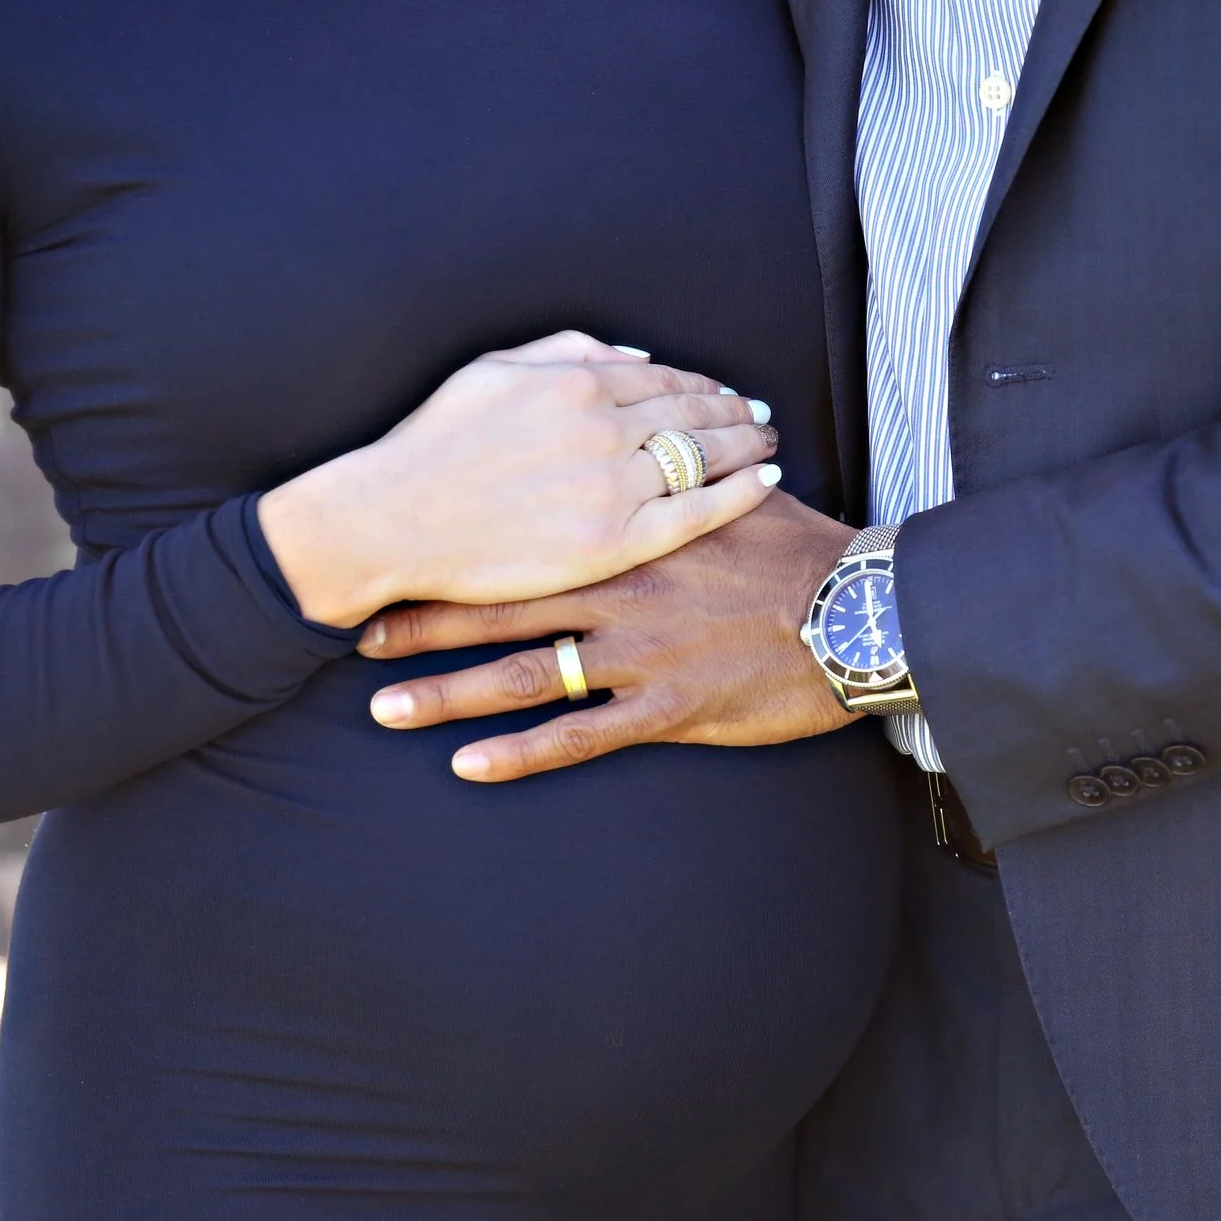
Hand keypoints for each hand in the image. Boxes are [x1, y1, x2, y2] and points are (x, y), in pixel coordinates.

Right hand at [256, 331, 780, 626]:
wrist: (393, 519)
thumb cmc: (434, 445)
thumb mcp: (493, 370)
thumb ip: (567, 351)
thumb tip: (635, 354)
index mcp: (577, 382)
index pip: (665, 378)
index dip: (704, 384)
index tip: (727, 393)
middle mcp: (605, 429)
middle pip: (695, 413)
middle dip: (735, 412)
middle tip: (761, 417)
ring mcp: (612, 488)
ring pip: (704, 458)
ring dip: (747, 446)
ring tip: (768, 445)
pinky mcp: (612, 545)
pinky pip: (697, 513)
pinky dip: (740, 493)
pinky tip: (766, 481)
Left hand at [360, 493, 858, 781]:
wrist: (861, 612)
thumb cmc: (802, 554)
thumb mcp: (730, 495)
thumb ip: (670, 482)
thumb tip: (643, 452)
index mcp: (628, 533)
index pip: (523, 539)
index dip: (456, 552)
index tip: (399, 556)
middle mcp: (619, 589)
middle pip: (501, 605)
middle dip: (425, 621)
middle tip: (359, 633)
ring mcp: (639, 650)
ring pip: (523, 673)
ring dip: (448, 692)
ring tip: (386, 709)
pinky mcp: (666, 706)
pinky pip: (578, 735)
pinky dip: (519, 753)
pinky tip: (467, 768)